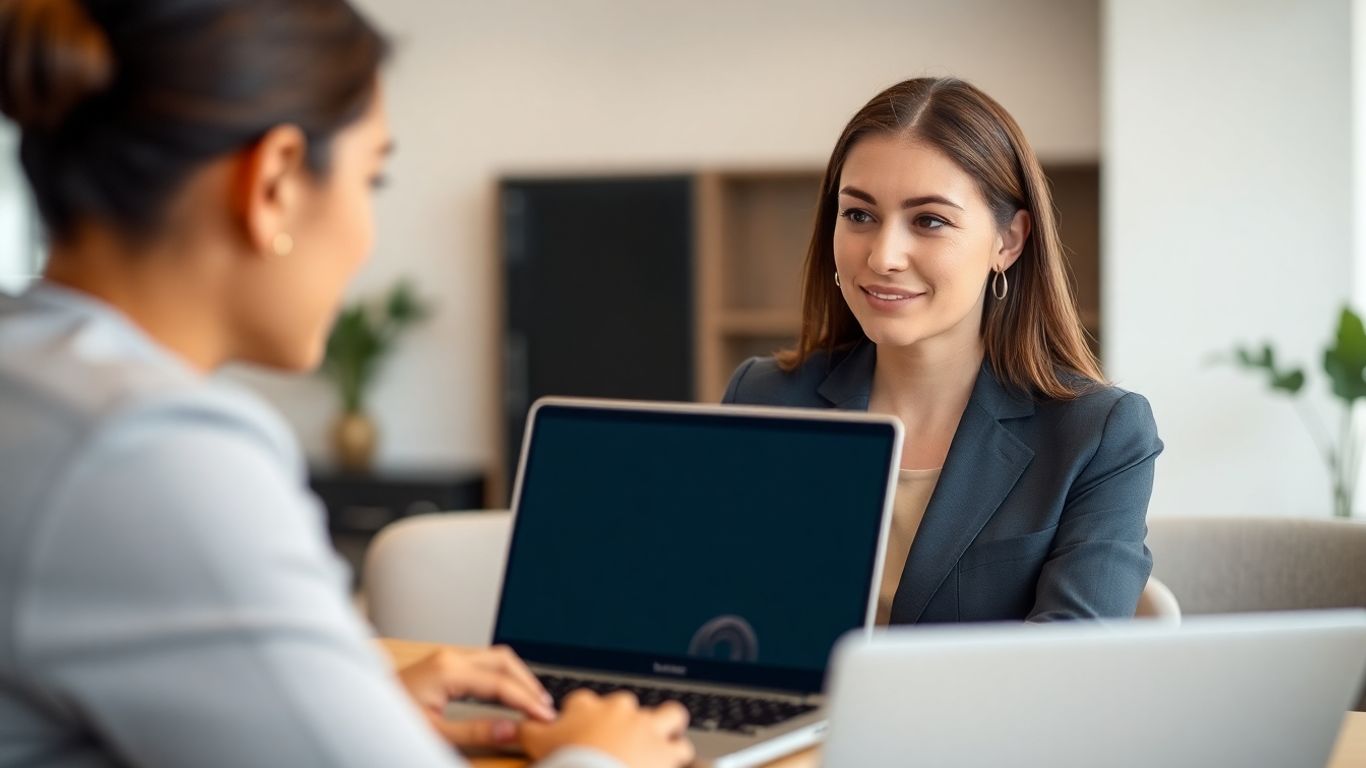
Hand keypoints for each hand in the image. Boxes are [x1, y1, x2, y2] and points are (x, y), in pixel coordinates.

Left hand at [397, 645, 554, 749]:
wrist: (359, 709)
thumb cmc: (388, 719)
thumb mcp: (433, 733)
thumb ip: (475, 732)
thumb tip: (511, 729)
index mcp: (448, 670)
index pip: (501, 683)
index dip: (527, 701)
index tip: (545, 717)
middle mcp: (450, 657)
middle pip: (504, 660)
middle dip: (528, 683)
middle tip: (545, 708)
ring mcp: (446, 657)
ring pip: (495, 658)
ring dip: (517, 677)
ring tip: (533, 701)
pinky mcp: (444, 663)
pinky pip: (483, 662)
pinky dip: (502, 676)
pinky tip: (509, 693)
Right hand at [522, 690, 694, 767]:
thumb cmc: (567, 761)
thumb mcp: (537, 744)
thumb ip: (527, 730)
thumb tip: (514, 724)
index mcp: (588, 706)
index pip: (584, 702)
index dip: (583, 718)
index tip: (582, 733)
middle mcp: (620, 710)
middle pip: (628, 705)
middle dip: (625, 720)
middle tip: (619, 742)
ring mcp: (646, 728)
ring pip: (669, 716)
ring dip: (666, 729)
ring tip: (660, 744)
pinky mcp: (667, 750)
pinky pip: (681, 748)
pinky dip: (676, 756)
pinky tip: (671, 764)